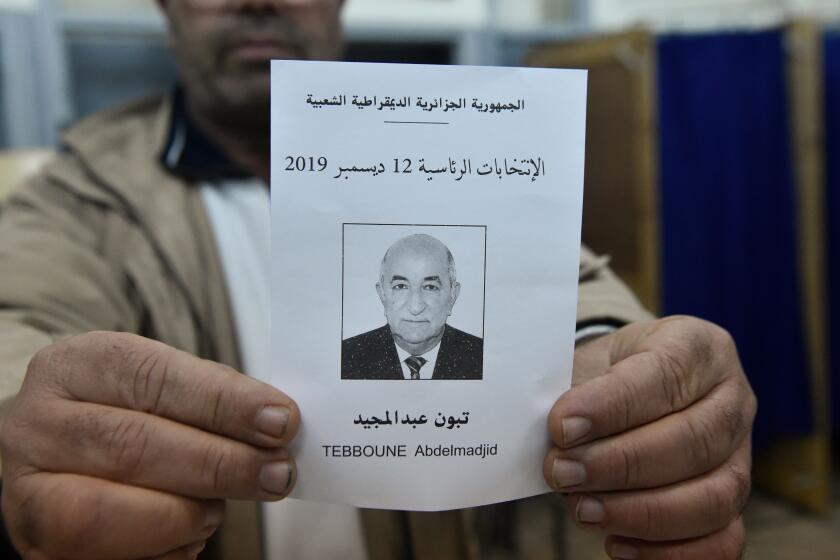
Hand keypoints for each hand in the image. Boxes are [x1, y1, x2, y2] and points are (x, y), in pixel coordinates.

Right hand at [0, 332, 299, 558]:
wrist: (58, 452)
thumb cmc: (127, 412)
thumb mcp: (161, 385)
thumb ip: (213, 399)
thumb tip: (277, 424)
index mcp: (76, 366)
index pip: (153, 378)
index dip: (222, 402)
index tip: (281, 421)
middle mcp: (39, 423)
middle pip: (132, 444)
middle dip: (218, 463)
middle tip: (275, 474)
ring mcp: (27, 489)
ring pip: (103, 512)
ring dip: (182, 514)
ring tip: (218, 509)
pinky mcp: (36, 544)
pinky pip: (101, 558)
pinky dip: (162, 550)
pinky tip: (189, 535)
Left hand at [544, 316, 754, 558]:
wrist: (628, 385)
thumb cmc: (606, 373)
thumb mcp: (589, 362)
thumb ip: (574, 393)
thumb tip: (556, 439)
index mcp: (698, 346)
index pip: (665, 374)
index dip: (612, 406)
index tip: (561, 427)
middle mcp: (732, 398)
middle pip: (692, 440)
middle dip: (619, 464)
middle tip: (562, 472)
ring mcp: (742, 454)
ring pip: (714, 497)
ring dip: (641, 512)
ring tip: (582, 509)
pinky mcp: (736, 502)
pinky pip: (723, 540)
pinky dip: (670, 552)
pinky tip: (617, 543)